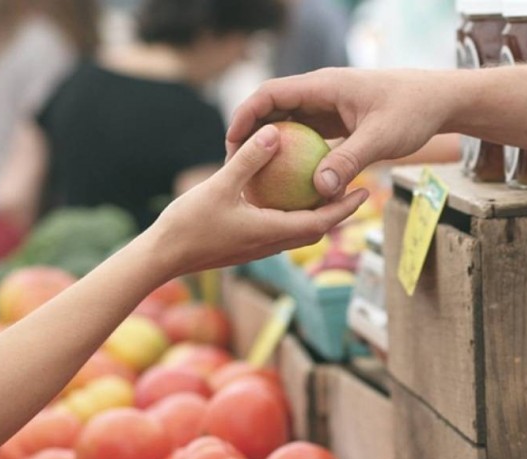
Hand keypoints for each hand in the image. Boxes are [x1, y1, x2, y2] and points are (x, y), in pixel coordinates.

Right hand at [147, 124, 368, 277]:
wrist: (161, 258)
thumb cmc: (188, 225)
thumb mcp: (219, 186)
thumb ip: (249, 160)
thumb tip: (275, 132)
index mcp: (271, 232)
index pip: (320, 223)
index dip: (345, 208)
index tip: (365, 191)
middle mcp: (269, 244)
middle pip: (315, 229)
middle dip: (338, 211)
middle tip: (355, 188)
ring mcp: (256, 247)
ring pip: (296, 231)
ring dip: (315, 214)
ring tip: (325, 190)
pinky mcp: (244, 245)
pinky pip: (277, 229)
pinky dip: (290, 214)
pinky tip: (283, 195)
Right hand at [227, 68, 453, 199]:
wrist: (439, 101)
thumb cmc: (413, 111)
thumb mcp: (381, 138)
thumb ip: (349, 161)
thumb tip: (319, 189)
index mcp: (324, 86)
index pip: (271, 94)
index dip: (246, 115)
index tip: (231, 142)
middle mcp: (321, 93)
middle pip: (273, 109)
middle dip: (251, 134)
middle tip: (235, 166)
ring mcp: (328, 107)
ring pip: (288, 124)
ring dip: (271, 146)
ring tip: (254, 176)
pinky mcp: (337, 122)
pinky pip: (307, 137)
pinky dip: (294, 155)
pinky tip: (288, 182)